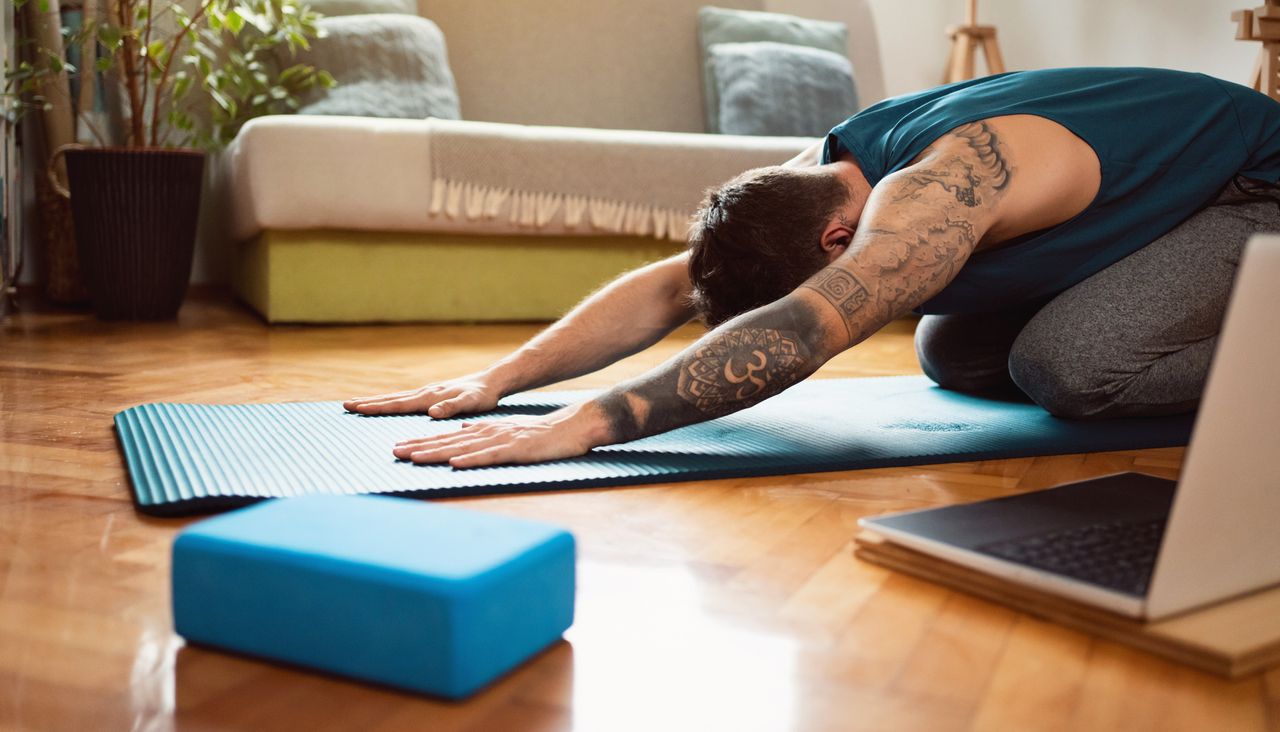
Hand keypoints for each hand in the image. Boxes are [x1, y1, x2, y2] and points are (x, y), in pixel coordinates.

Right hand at [343, 374, 502, 418]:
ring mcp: (427, 392)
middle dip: (368, 402)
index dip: (377, 407)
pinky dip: (391, 401)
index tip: (357, 408)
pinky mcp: (431, 394)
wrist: (491, 382)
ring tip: (358, 404)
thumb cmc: (482, 395)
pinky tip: (387, 404)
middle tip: (345, 405)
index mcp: (430, 396)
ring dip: (377, 401)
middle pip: (391, 398)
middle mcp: (425, 392)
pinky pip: (406, 399)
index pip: (398, 403)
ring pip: (396, 397)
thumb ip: (452, 407)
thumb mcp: (471, 403)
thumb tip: (431, 412)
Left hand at [393, 403, 606, 467]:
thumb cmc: (541, 433)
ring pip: (462, 447)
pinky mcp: (516, 449)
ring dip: (437, 453)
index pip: (448, 437)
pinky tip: (455, 463)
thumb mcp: (508, 431)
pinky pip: (490, 456)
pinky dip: (471, 459)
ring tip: (414, 458)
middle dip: (420, 446)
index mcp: (485, 431)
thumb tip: (464, 431)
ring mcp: (501, 440)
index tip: (400, 447)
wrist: (571, 426)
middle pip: (448, 441)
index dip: (423, 442)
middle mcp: (487, 433)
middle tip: (395, 452)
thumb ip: (485, 432)